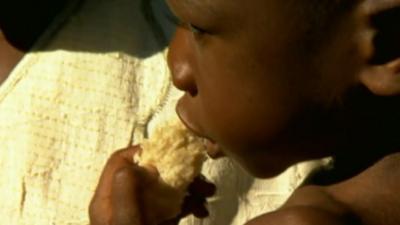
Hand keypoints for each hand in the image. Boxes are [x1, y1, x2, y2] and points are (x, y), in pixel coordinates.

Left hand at [89, 146, 215, 224]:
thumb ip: (127, 195)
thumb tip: (140, 164)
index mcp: (108, 199)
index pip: (120, 162)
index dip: (144, 152)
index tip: (170, 155)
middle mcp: (122, 201)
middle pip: (147, 172)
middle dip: (176, 171)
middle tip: (199, 177)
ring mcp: (139, 211)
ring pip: (162, 186)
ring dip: (187, 186)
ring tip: (208, 194)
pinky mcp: (154, 221)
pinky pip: (170, 204)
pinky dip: (188, 203)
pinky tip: (202, 211)